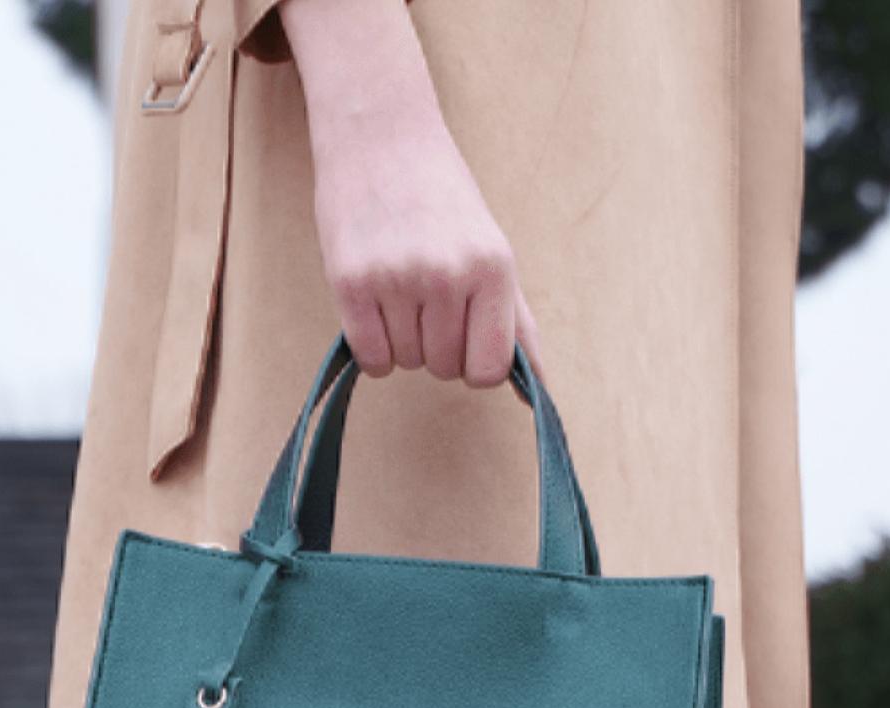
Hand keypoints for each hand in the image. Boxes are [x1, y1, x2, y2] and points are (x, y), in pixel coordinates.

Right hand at [280, 0, 543, 388]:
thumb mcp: (491, 251)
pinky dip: (372, 348)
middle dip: (435, 348)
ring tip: (399, 289)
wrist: (381, 136)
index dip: (473, 364)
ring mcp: (397, 278)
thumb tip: (539, 389)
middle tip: (425, 299)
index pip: (489, 370)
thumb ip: (516, 322)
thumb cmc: (441, 199)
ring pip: (406, 363)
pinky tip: (374, 310)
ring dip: (401, 341)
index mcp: (493, 267)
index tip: (462, 337)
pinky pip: (371, 358)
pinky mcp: (351, 283)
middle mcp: (448, 275)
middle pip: (444, 369)